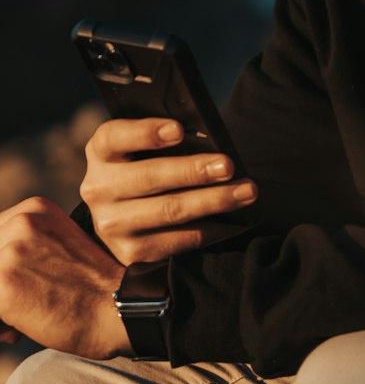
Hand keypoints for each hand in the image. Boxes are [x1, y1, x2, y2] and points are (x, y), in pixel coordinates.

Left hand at [0, 197, 130, 358]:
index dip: (2, 265)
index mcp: (36, 208)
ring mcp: (12, 250)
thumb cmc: (93, 287)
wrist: (121, 309)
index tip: (20, 283)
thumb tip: (0, 272)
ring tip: (16, 322)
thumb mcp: (58, 247)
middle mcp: (22, 221)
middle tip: (15, 307)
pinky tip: (17, 330)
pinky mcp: (3, 282)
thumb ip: (23, 246)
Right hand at [80, 118, 257, 264]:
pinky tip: (234, 221)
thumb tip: (211, 141)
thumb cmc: (148, 167)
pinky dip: (212, 229)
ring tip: (246, 192)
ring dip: (213, 200)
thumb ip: (168, 140)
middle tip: (228, 166)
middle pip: (149, 177)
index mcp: (103, 152)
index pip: (114, 136)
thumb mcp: (145, 148)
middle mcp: (99, 188)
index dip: (146, 132)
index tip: (179, 130)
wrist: (124, 217)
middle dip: (193, 171)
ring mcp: (112, 224)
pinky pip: (179, 241)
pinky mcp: (131, 253)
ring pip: (169, 210)